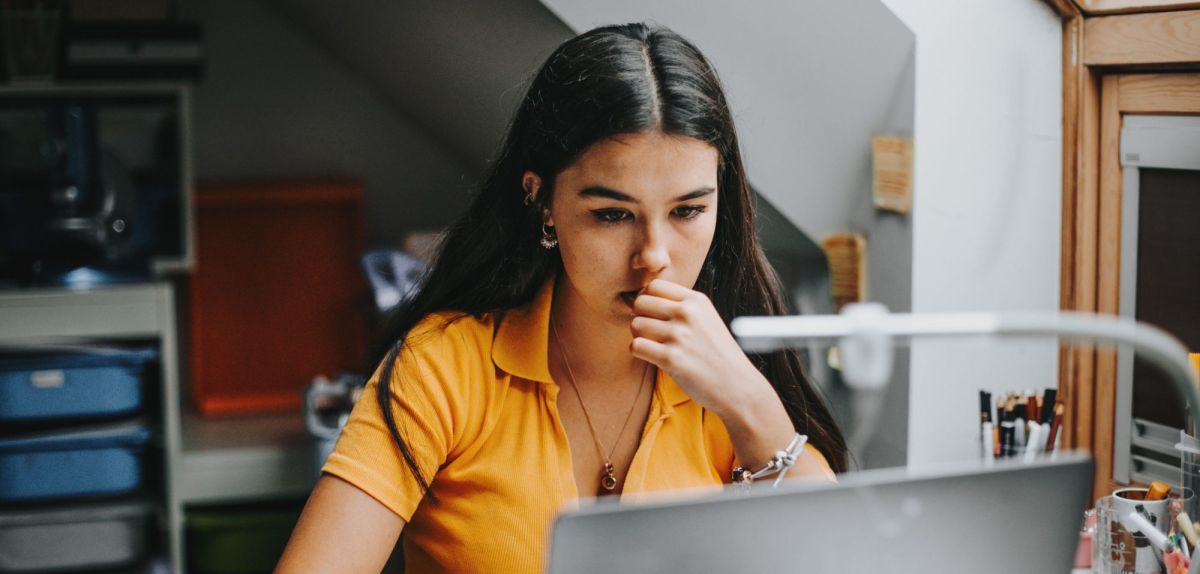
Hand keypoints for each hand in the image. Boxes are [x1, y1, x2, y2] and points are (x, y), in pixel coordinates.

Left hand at [628, 278, 767, 416]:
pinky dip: (639, 352)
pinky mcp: (671, 358)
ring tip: (654, 345)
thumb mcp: (708, 318)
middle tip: (650, 331)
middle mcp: (687, 313)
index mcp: (697, 301)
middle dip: (640, 317)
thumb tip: (644, 298)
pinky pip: (636, 346)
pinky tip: (653, 357)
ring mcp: (679, 335)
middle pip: (640, 302)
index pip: (654, 286)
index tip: (652, 314)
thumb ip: (682, 307)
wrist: (737, 385)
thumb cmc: (719, 354)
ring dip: (639, 336)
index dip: (647, 299)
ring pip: (635, 324)